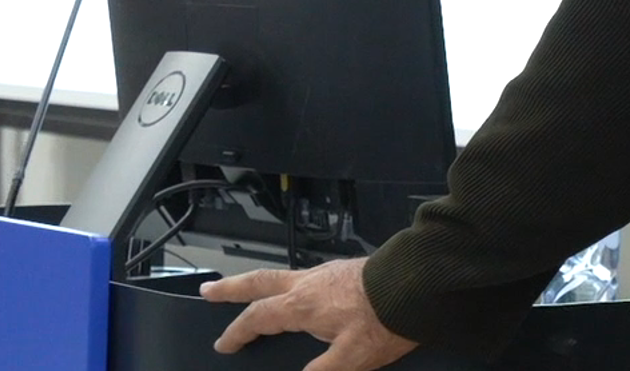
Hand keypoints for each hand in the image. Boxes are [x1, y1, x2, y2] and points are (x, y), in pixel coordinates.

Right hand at [202, 258, 417, 370]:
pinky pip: (306, 274)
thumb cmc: (386, 320)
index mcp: (302, 304)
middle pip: (259, 282)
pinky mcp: (345, 269)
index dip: (237, 333)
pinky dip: (289, 281)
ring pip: (282, 274)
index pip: (258, 318)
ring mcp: (327, 272)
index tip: (223, 343)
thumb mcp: (351, 359)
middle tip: (209, 289)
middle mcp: (309, 282)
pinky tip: (299, 289)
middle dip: (232, 287)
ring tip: (249, 288)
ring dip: (260, 282)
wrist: (420, 284)